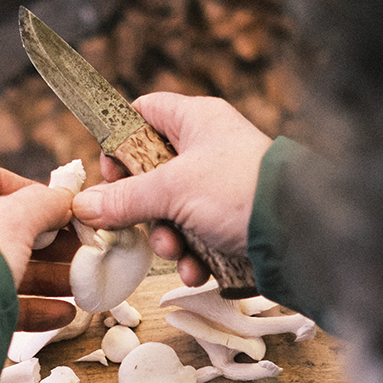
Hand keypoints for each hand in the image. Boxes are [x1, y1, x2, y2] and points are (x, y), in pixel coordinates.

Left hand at [0, 166, 76, 330]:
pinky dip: (35, 307)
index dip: (31, 191)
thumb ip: (43, 204)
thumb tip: (64, 199)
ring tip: (80, 282)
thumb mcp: (13, 219)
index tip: (63, 206)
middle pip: (7, 230)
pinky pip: (2, 303)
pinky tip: (65, 312)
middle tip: (81, 247)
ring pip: (9, 268)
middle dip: (49, 242)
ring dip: (49, 276)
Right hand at [72, 94, 271, 286]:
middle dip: (143, 209)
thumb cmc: (240, 190)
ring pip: (170, 211)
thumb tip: (82, 206)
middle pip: (150, 173)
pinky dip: (191, 256)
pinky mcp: (229, 220)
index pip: (142, 114)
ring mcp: (218, 186)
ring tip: (178, 251)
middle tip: (141, 223)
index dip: (119, 142)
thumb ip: (125, 199)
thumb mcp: (173, 191)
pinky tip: (196, 268)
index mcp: (195, 121)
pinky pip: (194, 236)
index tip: (110, 175)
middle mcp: (206, 149)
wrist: (299, 232)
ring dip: (166, 238)